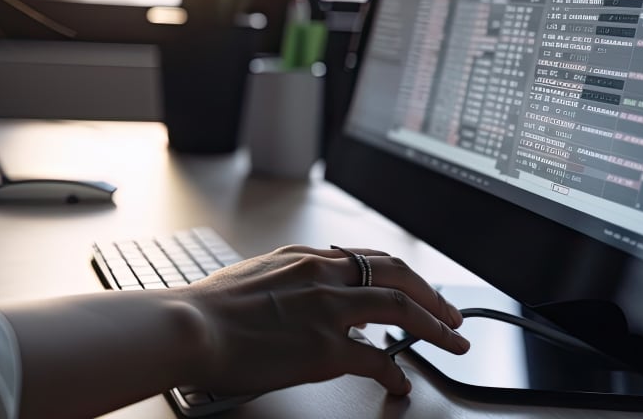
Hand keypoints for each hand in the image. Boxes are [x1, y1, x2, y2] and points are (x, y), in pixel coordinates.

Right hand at [177, 245, 468, 396]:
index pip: (369, 258)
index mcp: (306, 258)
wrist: (190, 325)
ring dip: (435, 327)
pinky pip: (378, 360)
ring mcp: (328, 311)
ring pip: (402, 309)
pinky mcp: (325, 348)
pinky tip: (402, 384)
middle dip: (433, 295)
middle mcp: (324, 276)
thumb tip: (299, 296)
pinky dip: (397, 372)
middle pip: (398, 275)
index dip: (401, 274)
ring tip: (452, 343)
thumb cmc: (209, 307)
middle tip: (451, 315)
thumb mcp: (254, 276)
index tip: (415, 287)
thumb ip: (287, 280)